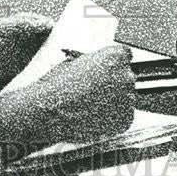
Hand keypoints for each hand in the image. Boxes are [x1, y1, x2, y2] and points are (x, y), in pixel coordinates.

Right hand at [0, 45, 135, 146]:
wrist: (48, 110)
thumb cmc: (57, 85)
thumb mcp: (75, 61)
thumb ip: (94, 63)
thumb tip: (100, 69)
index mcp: (115, 56)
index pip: (126, 56)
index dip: (113, 65)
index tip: (105, 73)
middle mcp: (125, 76)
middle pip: (126, 78)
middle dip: (114, 84)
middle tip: (94, 92)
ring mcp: (128, 99)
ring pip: (125, 99)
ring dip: (113, 102)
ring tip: (89, 107)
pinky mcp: (126, 119)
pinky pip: (123, 117)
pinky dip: (112, 119)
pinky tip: (94, 117)